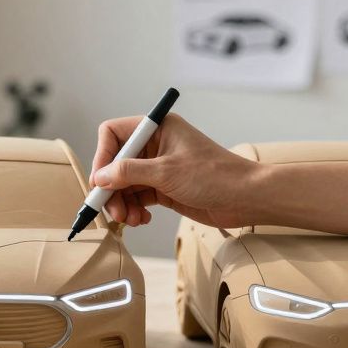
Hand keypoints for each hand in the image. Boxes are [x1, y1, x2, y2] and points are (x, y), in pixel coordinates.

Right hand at [89, 113, 261, 227]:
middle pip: (116, 163)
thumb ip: (130, 173)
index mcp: (157, 128)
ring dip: (122, 203)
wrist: (246, 198)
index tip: (101, 182)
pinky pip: (137, 197)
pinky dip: (134, 209)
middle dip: (112, 188)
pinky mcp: (164, 187)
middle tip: (114, 211)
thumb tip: (101, 177)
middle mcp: (155, 145)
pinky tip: (142, 219)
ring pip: (125, 184)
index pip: (114, 134)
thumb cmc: (215, 176)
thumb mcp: (167, 172)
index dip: (103, 157)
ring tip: (131, 219)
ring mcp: (159, 167)